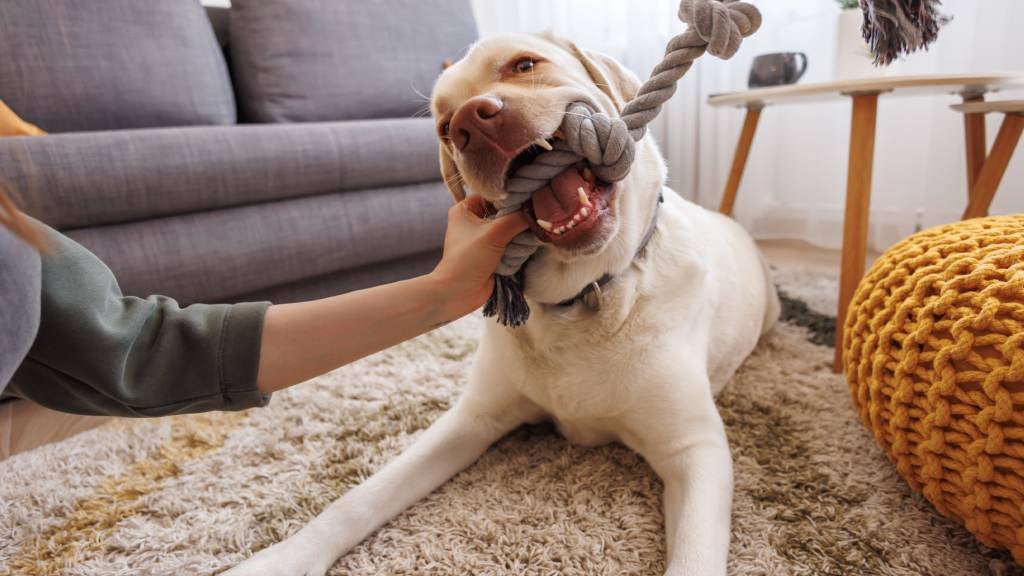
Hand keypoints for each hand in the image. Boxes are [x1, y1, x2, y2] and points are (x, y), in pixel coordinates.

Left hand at [430, 196, 529, 315]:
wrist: (458, 293)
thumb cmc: (468, 259)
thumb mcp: (494, 233)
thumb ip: (517, 218)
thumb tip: (538, 209)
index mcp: (466, 209)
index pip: (495, 195)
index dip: (512, 198)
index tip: (530, 201)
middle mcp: (474, 221)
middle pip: (506, 213)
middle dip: (518, 221)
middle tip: (530, 225)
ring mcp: (484, 238)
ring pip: (511, 230)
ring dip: (519, 238)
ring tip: (523, 243)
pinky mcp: (492, 253)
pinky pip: (511, 245)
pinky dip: (517, 249)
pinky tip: (521, 252)